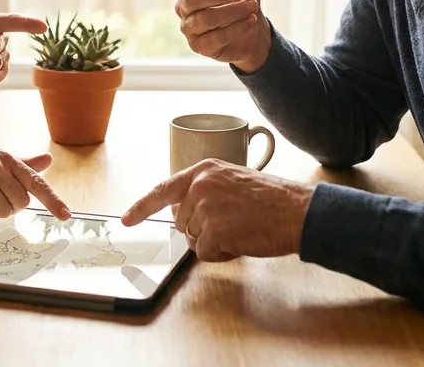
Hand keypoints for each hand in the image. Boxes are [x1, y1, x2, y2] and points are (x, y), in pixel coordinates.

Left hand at [121, 159, 310, 261]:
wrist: (296, 211)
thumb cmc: (271, 199)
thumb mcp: (232, 181)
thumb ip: (204, 190)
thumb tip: (182, 210)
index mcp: (204, 170)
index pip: (163, 189)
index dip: (142, 206)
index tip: (127, 218)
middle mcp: (200, 186)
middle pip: (181, 222)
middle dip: (201, 230)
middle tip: (232, 224)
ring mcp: (205, 208)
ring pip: (192, 239)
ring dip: (213, 242)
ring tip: (239, 230)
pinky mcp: (214, 230)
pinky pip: (205, 253)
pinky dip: (221, 254)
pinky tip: (240, 241)